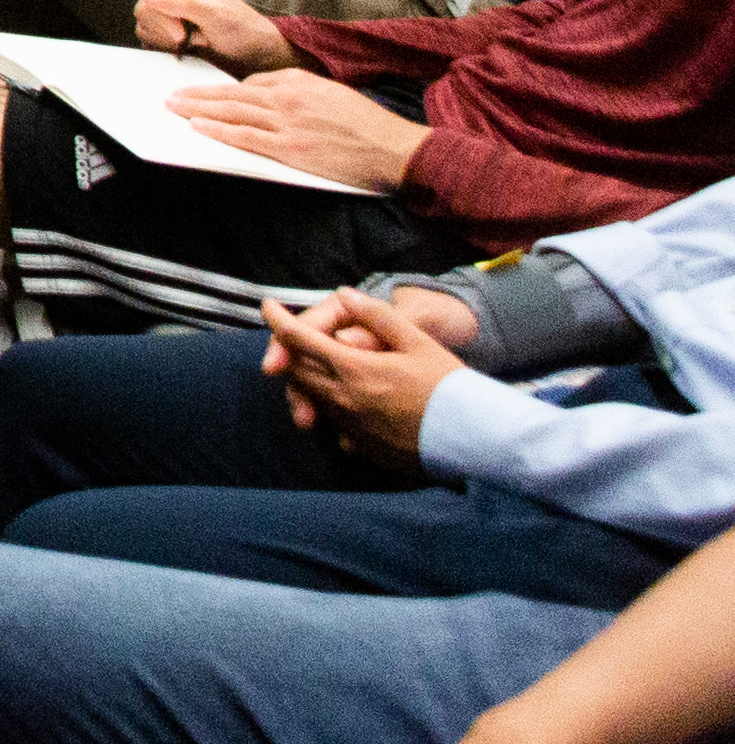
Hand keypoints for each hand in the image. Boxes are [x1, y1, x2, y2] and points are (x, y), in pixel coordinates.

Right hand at [133, 0, 291, 68]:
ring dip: (167, 40)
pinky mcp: (163, 28)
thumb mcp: (216, 15)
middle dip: (166, 29)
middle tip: (191, 37)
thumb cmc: (242, 29)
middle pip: (143, 8)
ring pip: (143, 24)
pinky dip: (164, 46)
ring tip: (194, 40)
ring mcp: (166, 9)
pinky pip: (147, 37)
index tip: (180, 31)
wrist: (253, 53)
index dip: (160, 12)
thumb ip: (183, 3)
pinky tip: (185, 47)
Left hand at [176, 69, 431, 190]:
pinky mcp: (290, 148)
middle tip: (171, 96)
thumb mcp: (329, 94)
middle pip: (232, 95)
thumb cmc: (366, 124)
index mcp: (297, 82)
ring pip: (232, 112)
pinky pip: (246, 137)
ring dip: (198, 109)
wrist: (393, 148)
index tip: (203, 93)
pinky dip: (219, 131)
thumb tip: (265, 94)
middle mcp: (287, 98)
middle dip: (198, 95)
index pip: (251, 84)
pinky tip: (199, 127)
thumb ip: (297, 90)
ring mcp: (287, 123)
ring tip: (174, 108)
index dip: (223, 91)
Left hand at [264, 291, 471, 458]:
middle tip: (291, 337)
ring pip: (314, 398)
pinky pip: (335, 426)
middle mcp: (345, 400)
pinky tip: (347, 403)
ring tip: (314, 366)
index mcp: (354, 369)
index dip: (278, 320)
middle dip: (290, 351)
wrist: (477, 437)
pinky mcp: (366, 449)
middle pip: (299, 371)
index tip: (267, 306)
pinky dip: (332, 409)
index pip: (299, 340)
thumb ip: (377, 317)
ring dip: (309, 380)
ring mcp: (352, 428)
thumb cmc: (450, 385)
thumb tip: (344, 294)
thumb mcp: (417, 342)